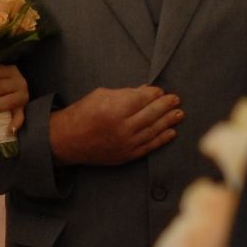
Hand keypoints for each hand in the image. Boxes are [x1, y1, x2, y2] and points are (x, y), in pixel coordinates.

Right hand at [48, 85, 182, 165]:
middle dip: (166, 106)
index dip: (155, 94)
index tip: (161, 91)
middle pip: (151, 114)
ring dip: (168, 122)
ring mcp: (124, 143)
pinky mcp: (125, 155)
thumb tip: (147, 91)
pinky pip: (148, 147)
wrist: (66, 140)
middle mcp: (122, 127)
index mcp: (114, 108)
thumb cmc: (83, 113)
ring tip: (179, 114)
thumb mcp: (101, 95)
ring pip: (153, 131)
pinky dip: (161, 139)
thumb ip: (126, 93)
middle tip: (176, 100)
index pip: (142, 99)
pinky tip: (171, 132)